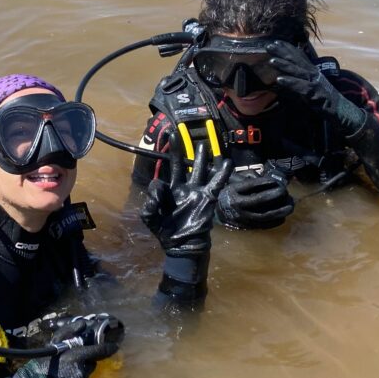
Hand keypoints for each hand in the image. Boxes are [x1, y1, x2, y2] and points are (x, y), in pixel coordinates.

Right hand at [11, 320, 119, 377]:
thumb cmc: (41, 363)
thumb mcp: (53, 343)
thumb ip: (68, 332)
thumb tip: (83, 324)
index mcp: (75, 357)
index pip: (97, 351)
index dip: (107, 348)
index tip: (115, 346)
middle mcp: (81, 371)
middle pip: (91, 363)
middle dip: (85, 361)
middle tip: (72, 361)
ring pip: (86, 374)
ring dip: (81, 371)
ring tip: (67, 372)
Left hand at [141, 137, 230, 257]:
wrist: (182, 246)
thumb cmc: (165, 232)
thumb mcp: (151, 217)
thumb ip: (150, 202)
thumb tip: (157, 184)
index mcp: (169, 191)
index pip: (165, 173)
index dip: (162, 168)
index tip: (162, 165)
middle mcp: (183, 188)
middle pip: (183, 165)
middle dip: (181, 149)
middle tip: (178, 132)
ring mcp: (196, 192)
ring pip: (200, 171)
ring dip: (202, 158)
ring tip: (204, 143)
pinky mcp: (207, 199)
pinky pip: (216, 184)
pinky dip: (222, 174)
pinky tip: (227, 163)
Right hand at [216, 168, 293, 228]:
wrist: (217, 212)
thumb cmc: (227, 194)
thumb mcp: (229, 181)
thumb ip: (242, 176)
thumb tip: (249, 171)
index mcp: (233, 191)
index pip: (251, 185)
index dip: (265, 182)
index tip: (276, 181)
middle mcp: (237, 205)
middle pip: (259, 200)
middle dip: (275, 195)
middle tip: (285, 191)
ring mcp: (242, 217)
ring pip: (263, 215)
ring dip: (279, 211)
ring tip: (290, 206)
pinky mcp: (245, 226)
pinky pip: (262, 225)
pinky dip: (274, 222)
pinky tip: (283, 217)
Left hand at [266, 41, 365, 135]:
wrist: (339, 108)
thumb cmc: (322, 97)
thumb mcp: (310, 84)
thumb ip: (300, 78)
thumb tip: (285, 75)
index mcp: (311, 70)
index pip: (298, 55)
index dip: (287, 48)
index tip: (275, 41)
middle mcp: (312, 73)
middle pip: (296, 60)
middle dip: (282, 52)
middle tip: (269, 45)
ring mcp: (314, 81)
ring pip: (297, 71)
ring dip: (284, 65)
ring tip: (271, 61)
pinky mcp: (314, 92)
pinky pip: (300, 86)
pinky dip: (290, 82)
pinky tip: (279, 80)